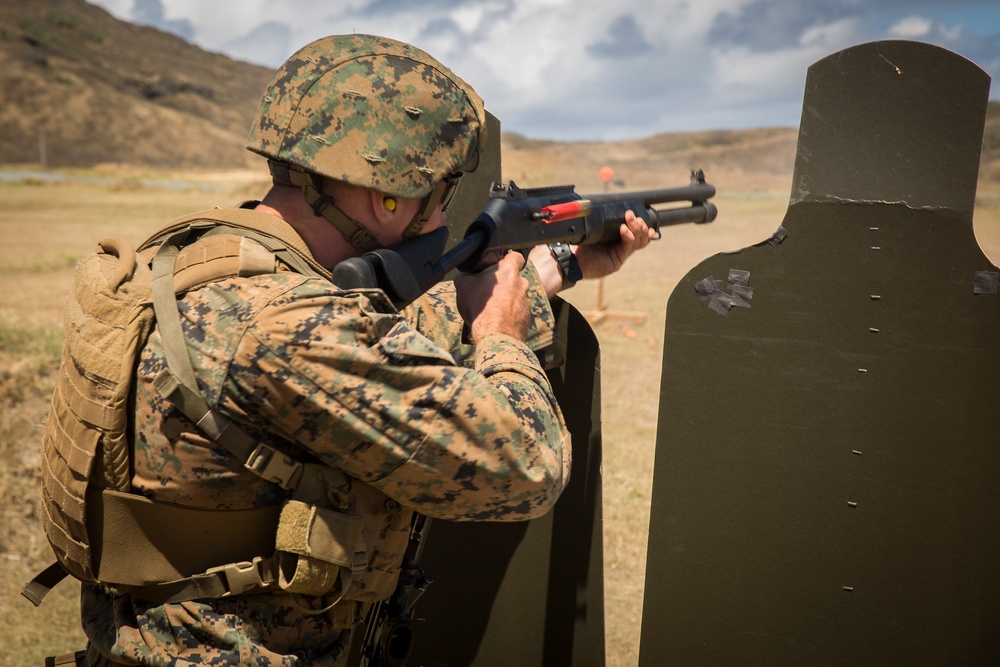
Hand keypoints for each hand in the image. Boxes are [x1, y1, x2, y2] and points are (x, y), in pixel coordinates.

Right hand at [454, 251, 530, 342]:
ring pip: (516, 294)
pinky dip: (510, 312)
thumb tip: (465, 275)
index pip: (516, 256)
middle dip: (503, 283)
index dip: (507, 259)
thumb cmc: (481, 309)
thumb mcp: (463, 286)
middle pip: (513, 277)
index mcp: (509, 270)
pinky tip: (498, 319)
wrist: (495, 336)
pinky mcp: (527, 315)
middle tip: (489, 292)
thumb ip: (466, 275)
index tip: (499, 266)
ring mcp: (526, 300)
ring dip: (507, 299)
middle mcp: (522, 282)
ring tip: (492, 309)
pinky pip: (518, 310)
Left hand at [527, 209, 654, 296]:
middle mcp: (618, 249)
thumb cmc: (575, 242)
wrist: (567, 257)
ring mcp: (618, 256)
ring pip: (637, 242)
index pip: (634, 234)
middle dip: (639, 224)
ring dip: (636, 229)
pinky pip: (627, 248)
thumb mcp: (591, 229)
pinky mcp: (616, 262)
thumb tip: (606, 204)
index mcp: (614, 241)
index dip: (640, 226)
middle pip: (639, 237)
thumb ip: (601, 221)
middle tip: (632, 215)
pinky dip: (628, 237)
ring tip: (630, 218)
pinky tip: (624, 229)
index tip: (639, 216)